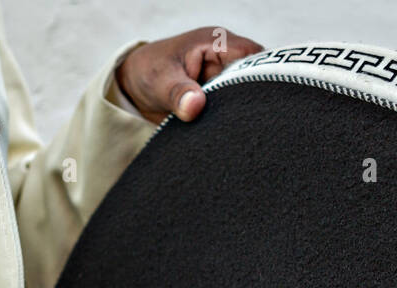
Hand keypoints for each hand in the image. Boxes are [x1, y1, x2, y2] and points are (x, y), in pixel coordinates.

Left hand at [115, 27, 264, 123]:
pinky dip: (229, 121)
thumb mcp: (160, 81)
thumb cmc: (148, 72)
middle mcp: (225, 60)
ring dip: (239, 113)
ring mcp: (223, 80)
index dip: (261, 74)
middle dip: (251, 100)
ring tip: (234, 130)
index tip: (258, 99)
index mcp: (216, 43)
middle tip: (243, 122)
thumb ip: (179, 93)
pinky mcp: (218, 98)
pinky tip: (227, 134)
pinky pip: (231, 109)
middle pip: (254, 78)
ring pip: (244, 96)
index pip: (253, 55)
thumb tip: (195, 105)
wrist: (134, 87)